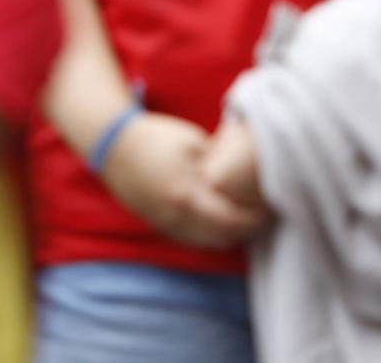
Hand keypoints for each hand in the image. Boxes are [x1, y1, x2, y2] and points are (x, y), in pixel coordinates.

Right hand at [99, 112, 266, 247]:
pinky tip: (217, 221)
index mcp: (187, 194)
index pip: (230, 219)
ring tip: (243, 220)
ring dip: (227, 235)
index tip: (267, 211)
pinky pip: (189, 237)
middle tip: (260, 218)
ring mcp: (165, 222)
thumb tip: (241, 169)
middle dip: (244, 231)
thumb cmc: (154, 138)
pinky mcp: (158, 222)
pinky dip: (208, 235)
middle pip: (220, 237)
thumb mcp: (192, 141)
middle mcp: (177, 215)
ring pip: (205, 242)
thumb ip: (217, 160)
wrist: (112, 146)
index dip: (252, 219)